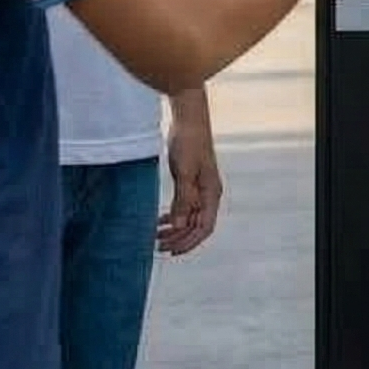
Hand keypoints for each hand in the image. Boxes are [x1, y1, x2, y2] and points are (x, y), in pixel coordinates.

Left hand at [156, 99, 223, 255]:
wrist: (188, 117)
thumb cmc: (189, 142)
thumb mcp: (185, 172)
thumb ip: (183, 200)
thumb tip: (179, 226)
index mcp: (212, 193)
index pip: (204, 227)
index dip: (188, 242)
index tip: (171, 251)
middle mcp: (209, 193)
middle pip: (196, 226)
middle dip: (179, 238)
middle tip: (157, 246)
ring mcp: (200, 187)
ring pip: (189, 217)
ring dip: (175, 229)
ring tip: (156, 237)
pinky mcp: (191, 180)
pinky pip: (184, 206)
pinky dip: (173, 216)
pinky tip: (160, 220)